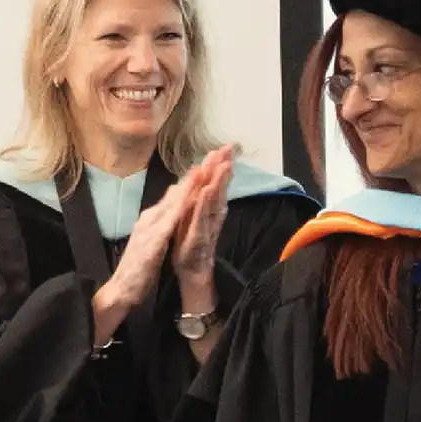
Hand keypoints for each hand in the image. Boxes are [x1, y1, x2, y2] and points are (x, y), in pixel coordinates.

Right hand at [91, 170, 201, 344]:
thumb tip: (172, 200)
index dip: (192, 179)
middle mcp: (150, 219)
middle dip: (193, 176)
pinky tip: (186, 205)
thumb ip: (162, 220)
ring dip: (186, 189)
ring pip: (171, 206)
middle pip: (175, 195)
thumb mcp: (153, 238)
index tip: (210, 162)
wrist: (121, 288)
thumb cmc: (138, 265)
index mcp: (153, 219)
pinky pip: (166, 227)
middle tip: (211, 156)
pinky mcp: (150, 245)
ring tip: (201, 172)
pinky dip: (176, 214)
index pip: (176, 195)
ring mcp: (149, 230)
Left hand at [171, 146, 232, 281]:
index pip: (214, 184)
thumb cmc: (190, 248)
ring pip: (213, 201)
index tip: (225, 147)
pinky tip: (206, 191)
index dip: (219, 166)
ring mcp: (206, 227)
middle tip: (229, 148)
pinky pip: (202, 219)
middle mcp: (210, 217)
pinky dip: (205, 204)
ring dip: (219, 182)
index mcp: (207, 211)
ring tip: (223, 164)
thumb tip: (202, 185)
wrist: (190, 274)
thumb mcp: (192, 220)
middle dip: (223, 168)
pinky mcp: (198, 238)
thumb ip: (198, 203)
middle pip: (218, 188)